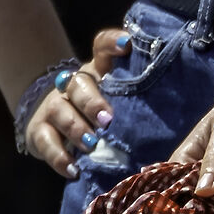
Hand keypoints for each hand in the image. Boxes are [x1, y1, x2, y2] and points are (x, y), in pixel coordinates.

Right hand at [22, 28, 125, 178]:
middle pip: (79, 85)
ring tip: (92, 145)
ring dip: (77, 129)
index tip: (126, 44)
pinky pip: (46, 143)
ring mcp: (53, 107)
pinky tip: (74, 169)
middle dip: (93, 102)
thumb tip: (175, 97)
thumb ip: (134, 91)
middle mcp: (73, 85)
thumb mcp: (115, 94)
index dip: (111, 43)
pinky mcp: (39, 131)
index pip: (101, 47)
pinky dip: (60, 158)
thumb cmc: (98, 105)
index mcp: (97, 70)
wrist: (51, 117)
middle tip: (107, 119)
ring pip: (61, 112)